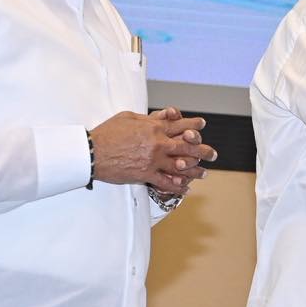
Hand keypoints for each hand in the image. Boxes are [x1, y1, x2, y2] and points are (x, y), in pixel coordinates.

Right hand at [90, 108, 217, 192]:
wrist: (93, 151)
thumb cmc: (107, 133)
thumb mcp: (128, 118)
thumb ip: (147, 119)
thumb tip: (159, 117)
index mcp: (154, 127)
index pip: (180, 125)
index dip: (193, 125)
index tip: (202, 126)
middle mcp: (158, 143)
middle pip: (187, 146)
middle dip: (202, 150)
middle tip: (213, 154)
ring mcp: (153, 160)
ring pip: (180, 166)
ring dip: (194, 170)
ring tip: (204, 173)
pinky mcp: (146, 175)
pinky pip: (166, 183)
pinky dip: (177, 187)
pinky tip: (185, 189)